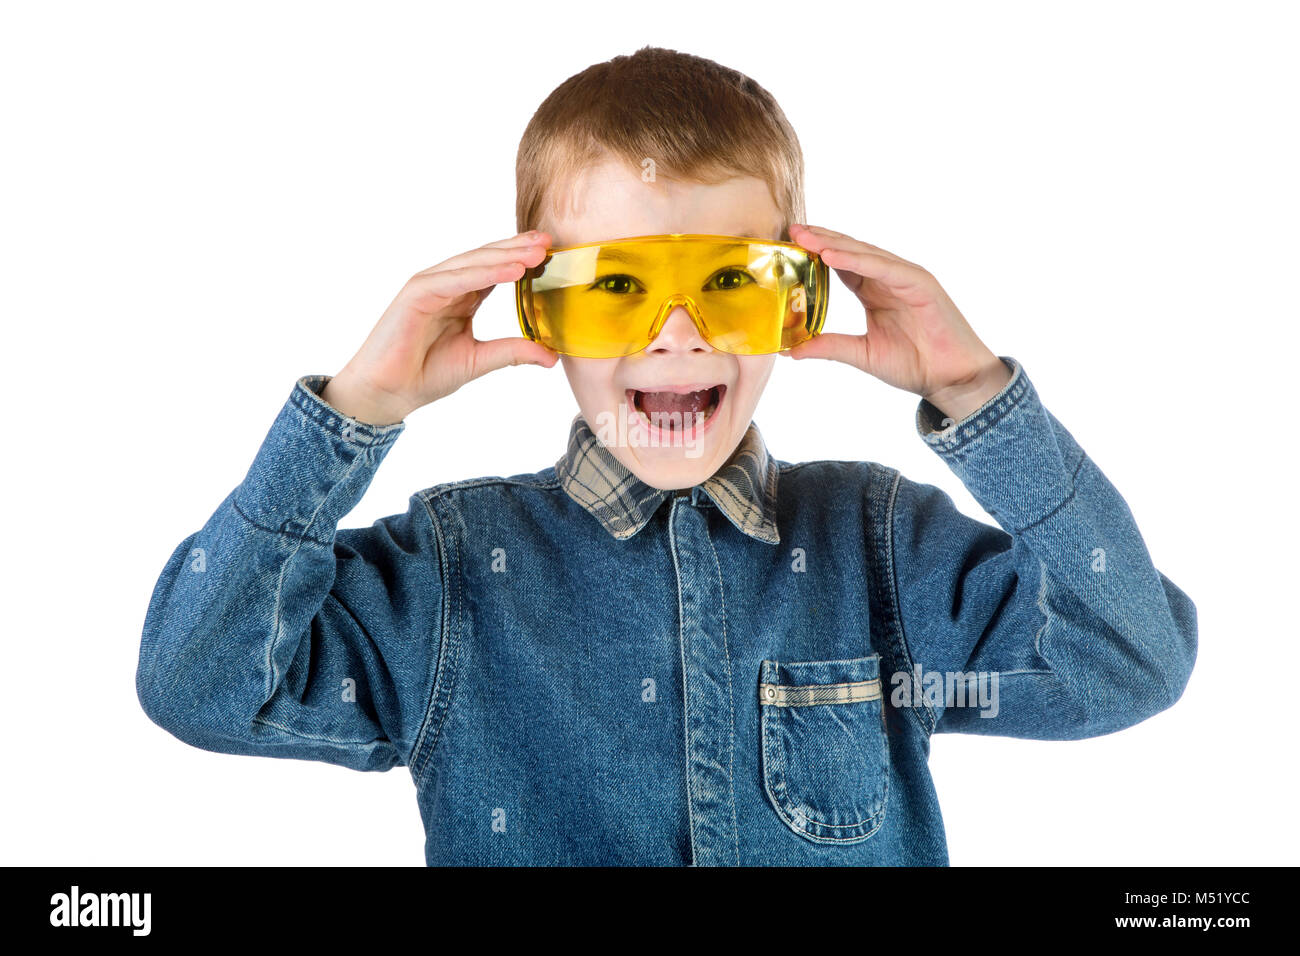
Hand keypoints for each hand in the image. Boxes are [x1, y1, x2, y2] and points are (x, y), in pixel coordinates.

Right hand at [321, 231, 557, 424]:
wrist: (388, 392)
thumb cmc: (426, 374)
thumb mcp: (480, 359)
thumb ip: (513, 351)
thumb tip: (552, 356)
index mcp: (462, 297)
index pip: (496, 271)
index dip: (522, 259)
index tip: (551, 253)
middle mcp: (446, 286)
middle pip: (487, 259)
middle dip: (518, 248)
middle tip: (549, 241)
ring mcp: (430, 286)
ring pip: (473, 264)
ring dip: (506, 256)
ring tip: (536, 252)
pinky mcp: (416, 293)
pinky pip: (455, 279)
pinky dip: (483, 273)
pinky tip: (510, 270)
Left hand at [784, 223, 1010, 422]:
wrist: (951, 379)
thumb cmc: (914, 364)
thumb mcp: (862, 354)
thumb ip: (829, 347)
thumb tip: (790, 350)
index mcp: (874, 291)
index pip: (840, 265)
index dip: (815, 254)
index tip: (787, 247)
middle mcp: (888, 278)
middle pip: (849, 252)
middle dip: (819, 240)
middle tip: (790, 230)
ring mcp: (905, 277)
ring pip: (864, 254)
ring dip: (833, 244)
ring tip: (805, 237)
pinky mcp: (920, 284)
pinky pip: (884, 268)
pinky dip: (858, 260)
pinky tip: (833, 255)